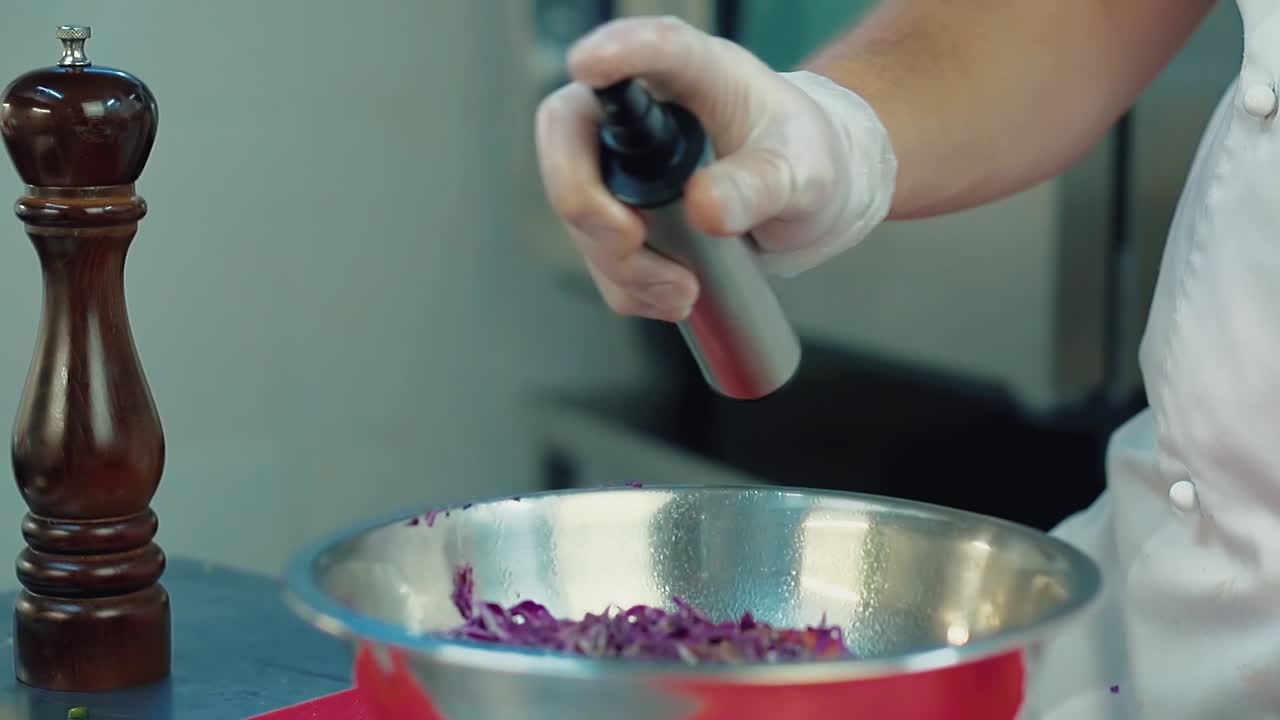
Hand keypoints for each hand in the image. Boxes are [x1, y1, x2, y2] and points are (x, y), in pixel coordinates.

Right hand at [535, 16, 896, 321]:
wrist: (813, 203)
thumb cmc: (808, 161)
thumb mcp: (805, 173)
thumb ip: (760, 185)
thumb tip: (705, 207)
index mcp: (694, 71)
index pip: (647, 46)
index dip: (612, 50)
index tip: (588, 64)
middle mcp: (643, 110)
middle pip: (570, 133)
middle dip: (584, 199)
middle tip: (631, 241)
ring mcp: (623, 165)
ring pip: (580, 211)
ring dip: (621, 264)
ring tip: (685, 289)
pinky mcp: (620, 214)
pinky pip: (600, 258)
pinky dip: (631, 289)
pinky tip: (676, 294)